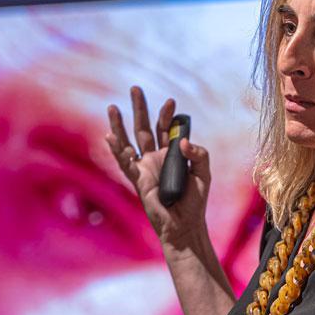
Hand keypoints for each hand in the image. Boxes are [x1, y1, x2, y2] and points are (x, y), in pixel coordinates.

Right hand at [105, 85, 211, 245]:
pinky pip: (125, 164)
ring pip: (129, 142)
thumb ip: (199, 154)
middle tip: (135, 88)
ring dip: (120, 125)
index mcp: (171, 153)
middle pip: (144, 128)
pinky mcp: (138, 181)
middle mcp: (155, 157)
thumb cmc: (195, 201)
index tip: (171, 102)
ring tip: (112, 107)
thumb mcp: (204, 173)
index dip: (167, 115)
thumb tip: (184, 141)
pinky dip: (117, 151)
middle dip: (139, 108)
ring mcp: (144, 168)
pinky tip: (110, 138)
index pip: (166, 128)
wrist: (185, 225)